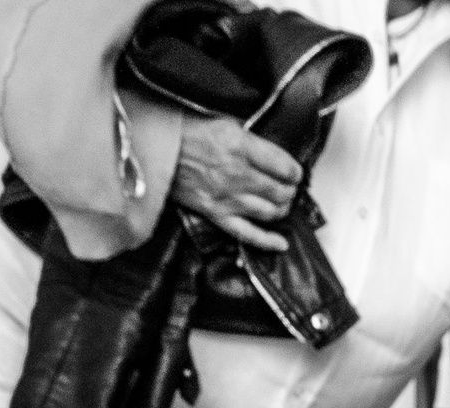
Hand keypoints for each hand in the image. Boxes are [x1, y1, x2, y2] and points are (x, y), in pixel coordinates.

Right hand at [171, 116, 300, 250]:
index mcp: (240, 146)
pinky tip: (281, 243)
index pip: (284, 166)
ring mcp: (226, 197)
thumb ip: (251, 140)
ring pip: (270, 212)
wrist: (154, 148)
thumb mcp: (224, 122)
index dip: (295, 171)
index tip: (294, 172)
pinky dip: (267, 241)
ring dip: (282, 209)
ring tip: (282, 203)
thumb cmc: (186, 131)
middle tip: (289, 188)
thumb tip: (275, 156)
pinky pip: (247, 233)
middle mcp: (237, 173)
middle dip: (290, 191)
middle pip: (280, 191)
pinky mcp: (214, 213)